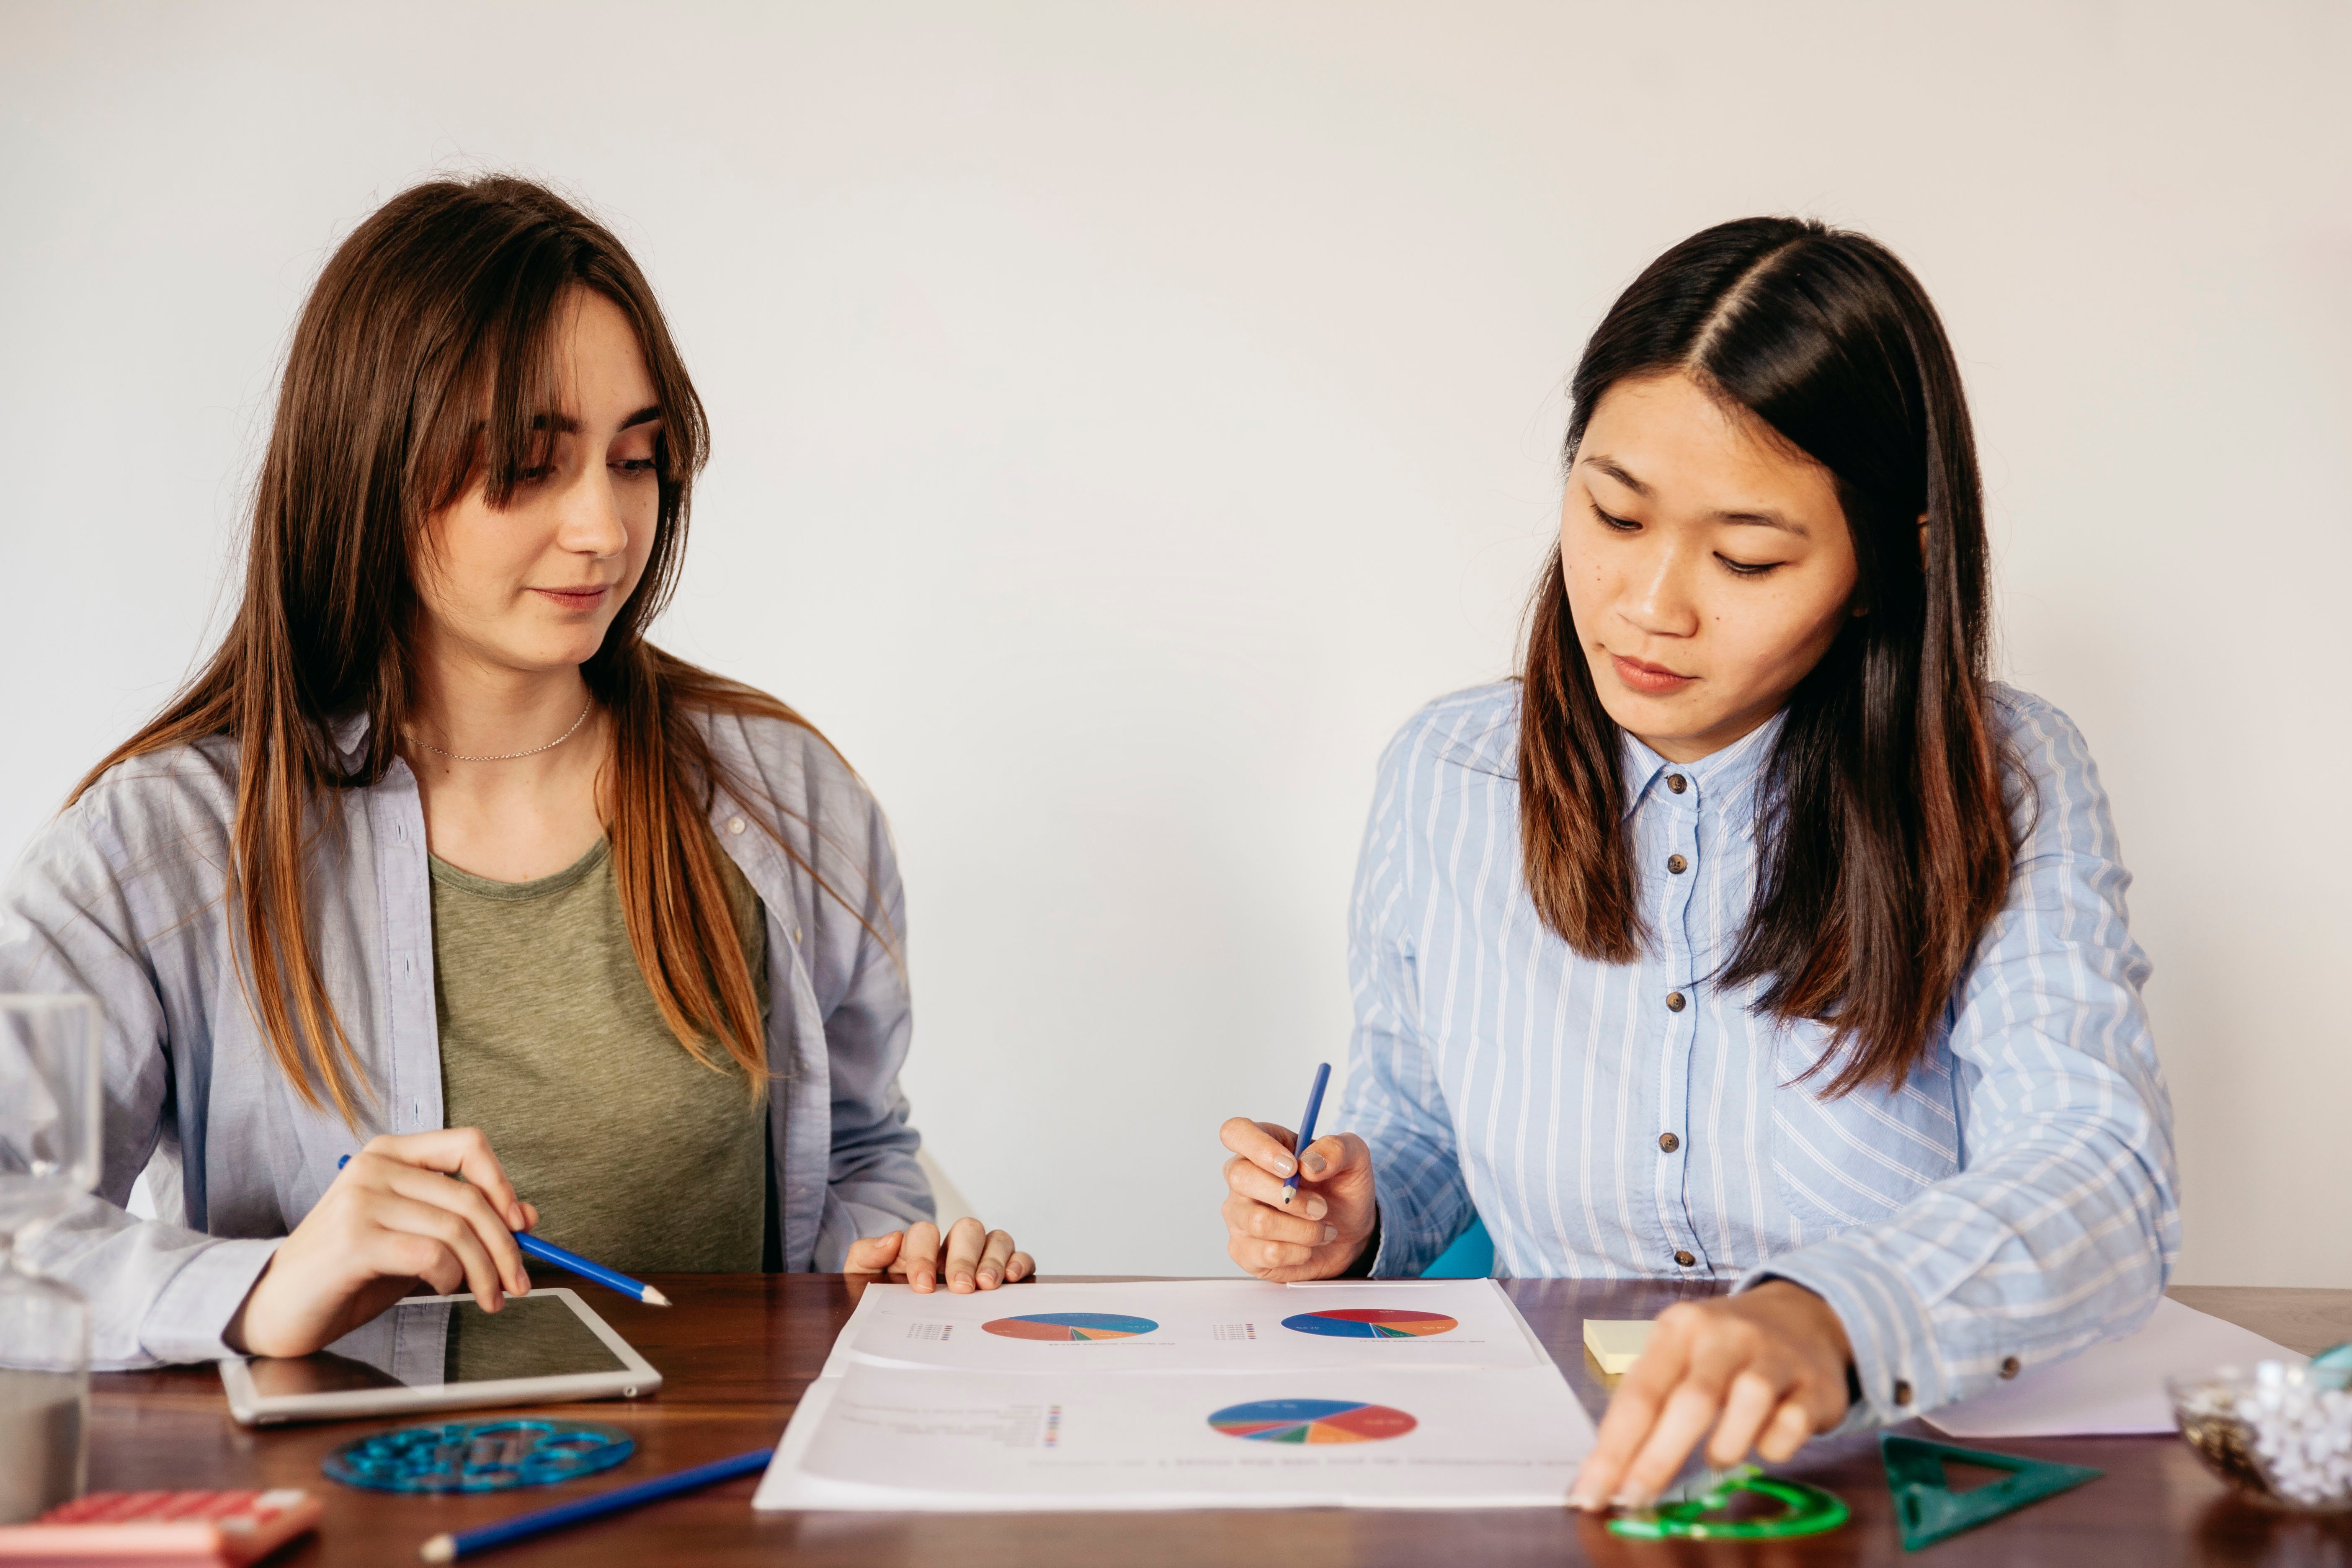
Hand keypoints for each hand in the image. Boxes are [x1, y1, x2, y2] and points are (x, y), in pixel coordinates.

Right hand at [225, 1128, 539, 1358]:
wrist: (276, 1306)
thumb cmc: (347, 1272)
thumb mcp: (415, 1239)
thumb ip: (462, 1223)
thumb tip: (526, 1217)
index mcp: (390, 1154)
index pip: (467, 1145)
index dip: (503, 1183)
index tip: (520, 1225)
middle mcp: (375, 1168)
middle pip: (470, 1197)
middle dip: (505, 1246)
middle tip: (518, 1282)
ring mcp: (362, 1200)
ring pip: (456, 1229)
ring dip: (484, 1271)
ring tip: (489, 1297)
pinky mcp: (354, 1240)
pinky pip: (430, 1255)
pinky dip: (450, 1277)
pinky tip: (443, 1290)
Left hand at [845, 1217, 1033, 1292]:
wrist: (899, 1327)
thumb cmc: (887, 1299)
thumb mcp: (863, 1279)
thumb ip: (866, 1256)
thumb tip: (892, 1239)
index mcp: (921, 1247)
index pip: (925, 1233)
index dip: (924, 1255)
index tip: (922, 1286)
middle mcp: (954, 1248)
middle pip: (967, 1229)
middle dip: (964, 1257)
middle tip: (961, 1287)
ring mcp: (982, 1258)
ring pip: (996, 1239)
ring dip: (993, 1260)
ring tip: (987, 1286)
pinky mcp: (1006, 1273)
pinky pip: (1020, 1256)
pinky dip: (1019, 1262)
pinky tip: (1012, 1279)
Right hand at [1220, 1117, 1376, 1279]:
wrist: (1348, 1234)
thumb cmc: (1341, 1190)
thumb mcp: (1354, 1160)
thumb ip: (1336, 1149)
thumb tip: (1309, 1163)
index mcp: (1262, 1146)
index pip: (1235, 1132)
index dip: (1258, 1147)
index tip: (1292, 1167)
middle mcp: (1242, 1179)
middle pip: (1240, 1178)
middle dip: (1292, 1197)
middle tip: (1322, 1207)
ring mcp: (1238, 1215)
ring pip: (1258, 1221)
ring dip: (1304, 1230)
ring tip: (1324, 1229)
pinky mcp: (1244, 1250)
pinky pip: (1268, 1253)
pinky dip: (1300, 1252)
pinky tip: (1309, 1247)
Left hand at [1569, 1281, 1852, 1509]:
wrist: (1800, 1317)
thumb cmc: (1720, 1349)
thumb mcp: (1677, 1355)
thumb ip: (1646, 1404)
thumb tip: (1606, 1471)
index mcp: (1680, 1328)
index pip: (1639, 1393)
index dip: (1613, 1448)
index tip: (1592, 1492)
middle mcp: (1726, 1335)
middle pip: (1690, 1402)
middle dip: (1657, 1460)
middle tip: (1635, 1499)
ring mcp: (1775, 1356)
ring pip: (1748, 1407)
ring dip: (1724, 1449)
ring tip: (1716, 1456)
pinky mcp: (1815, 1384)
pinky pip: (1791, 1427)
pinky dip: (1773, 1446)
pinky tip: (1765, 1438)